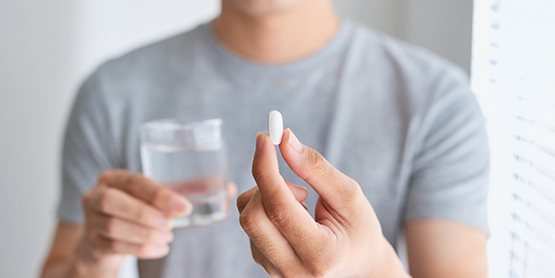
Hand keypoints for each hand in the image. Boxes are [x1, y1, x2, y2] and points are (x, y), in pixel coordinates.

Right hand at [76, 170, 191, 275]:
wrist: (104, 240)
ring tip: (168, 237)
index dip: (160, 195)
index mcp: (111, 179)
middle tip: (169, 223)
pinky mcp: (93, 244)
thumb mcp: (142, 199)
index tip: (184, 207)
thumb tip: (182, 207)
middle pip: (112, 201)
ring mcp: (90, 221)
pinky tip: (161, 248)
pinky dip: (143, 248)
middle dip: (144, 213)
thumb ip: (159, 200)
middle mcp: (94, 197)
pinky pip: (116, 246)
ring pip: (114, 226)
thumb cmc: (130, 212)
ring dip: (146, 234)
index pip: (134, 182)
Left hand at [237, 130, 409, 277]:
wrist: (359, 264)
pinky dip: (266, 208)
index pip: (279, 208)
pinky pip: (250, 225)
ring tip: (303, 203)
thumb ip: (316, 168)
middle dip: (266, 184)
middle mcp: (293, 269)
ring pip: (247, 218)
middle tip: (295, 181)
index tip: (264, 139)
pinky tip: (293, 216)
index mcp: (320, 254)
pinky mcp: (264, 263)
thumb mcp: (349, 195)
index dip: (267, 170)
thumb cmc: (359, 229)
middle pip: (253, 217)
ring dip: (268, 197)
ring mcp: (275, 270)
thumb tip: (285, 140)